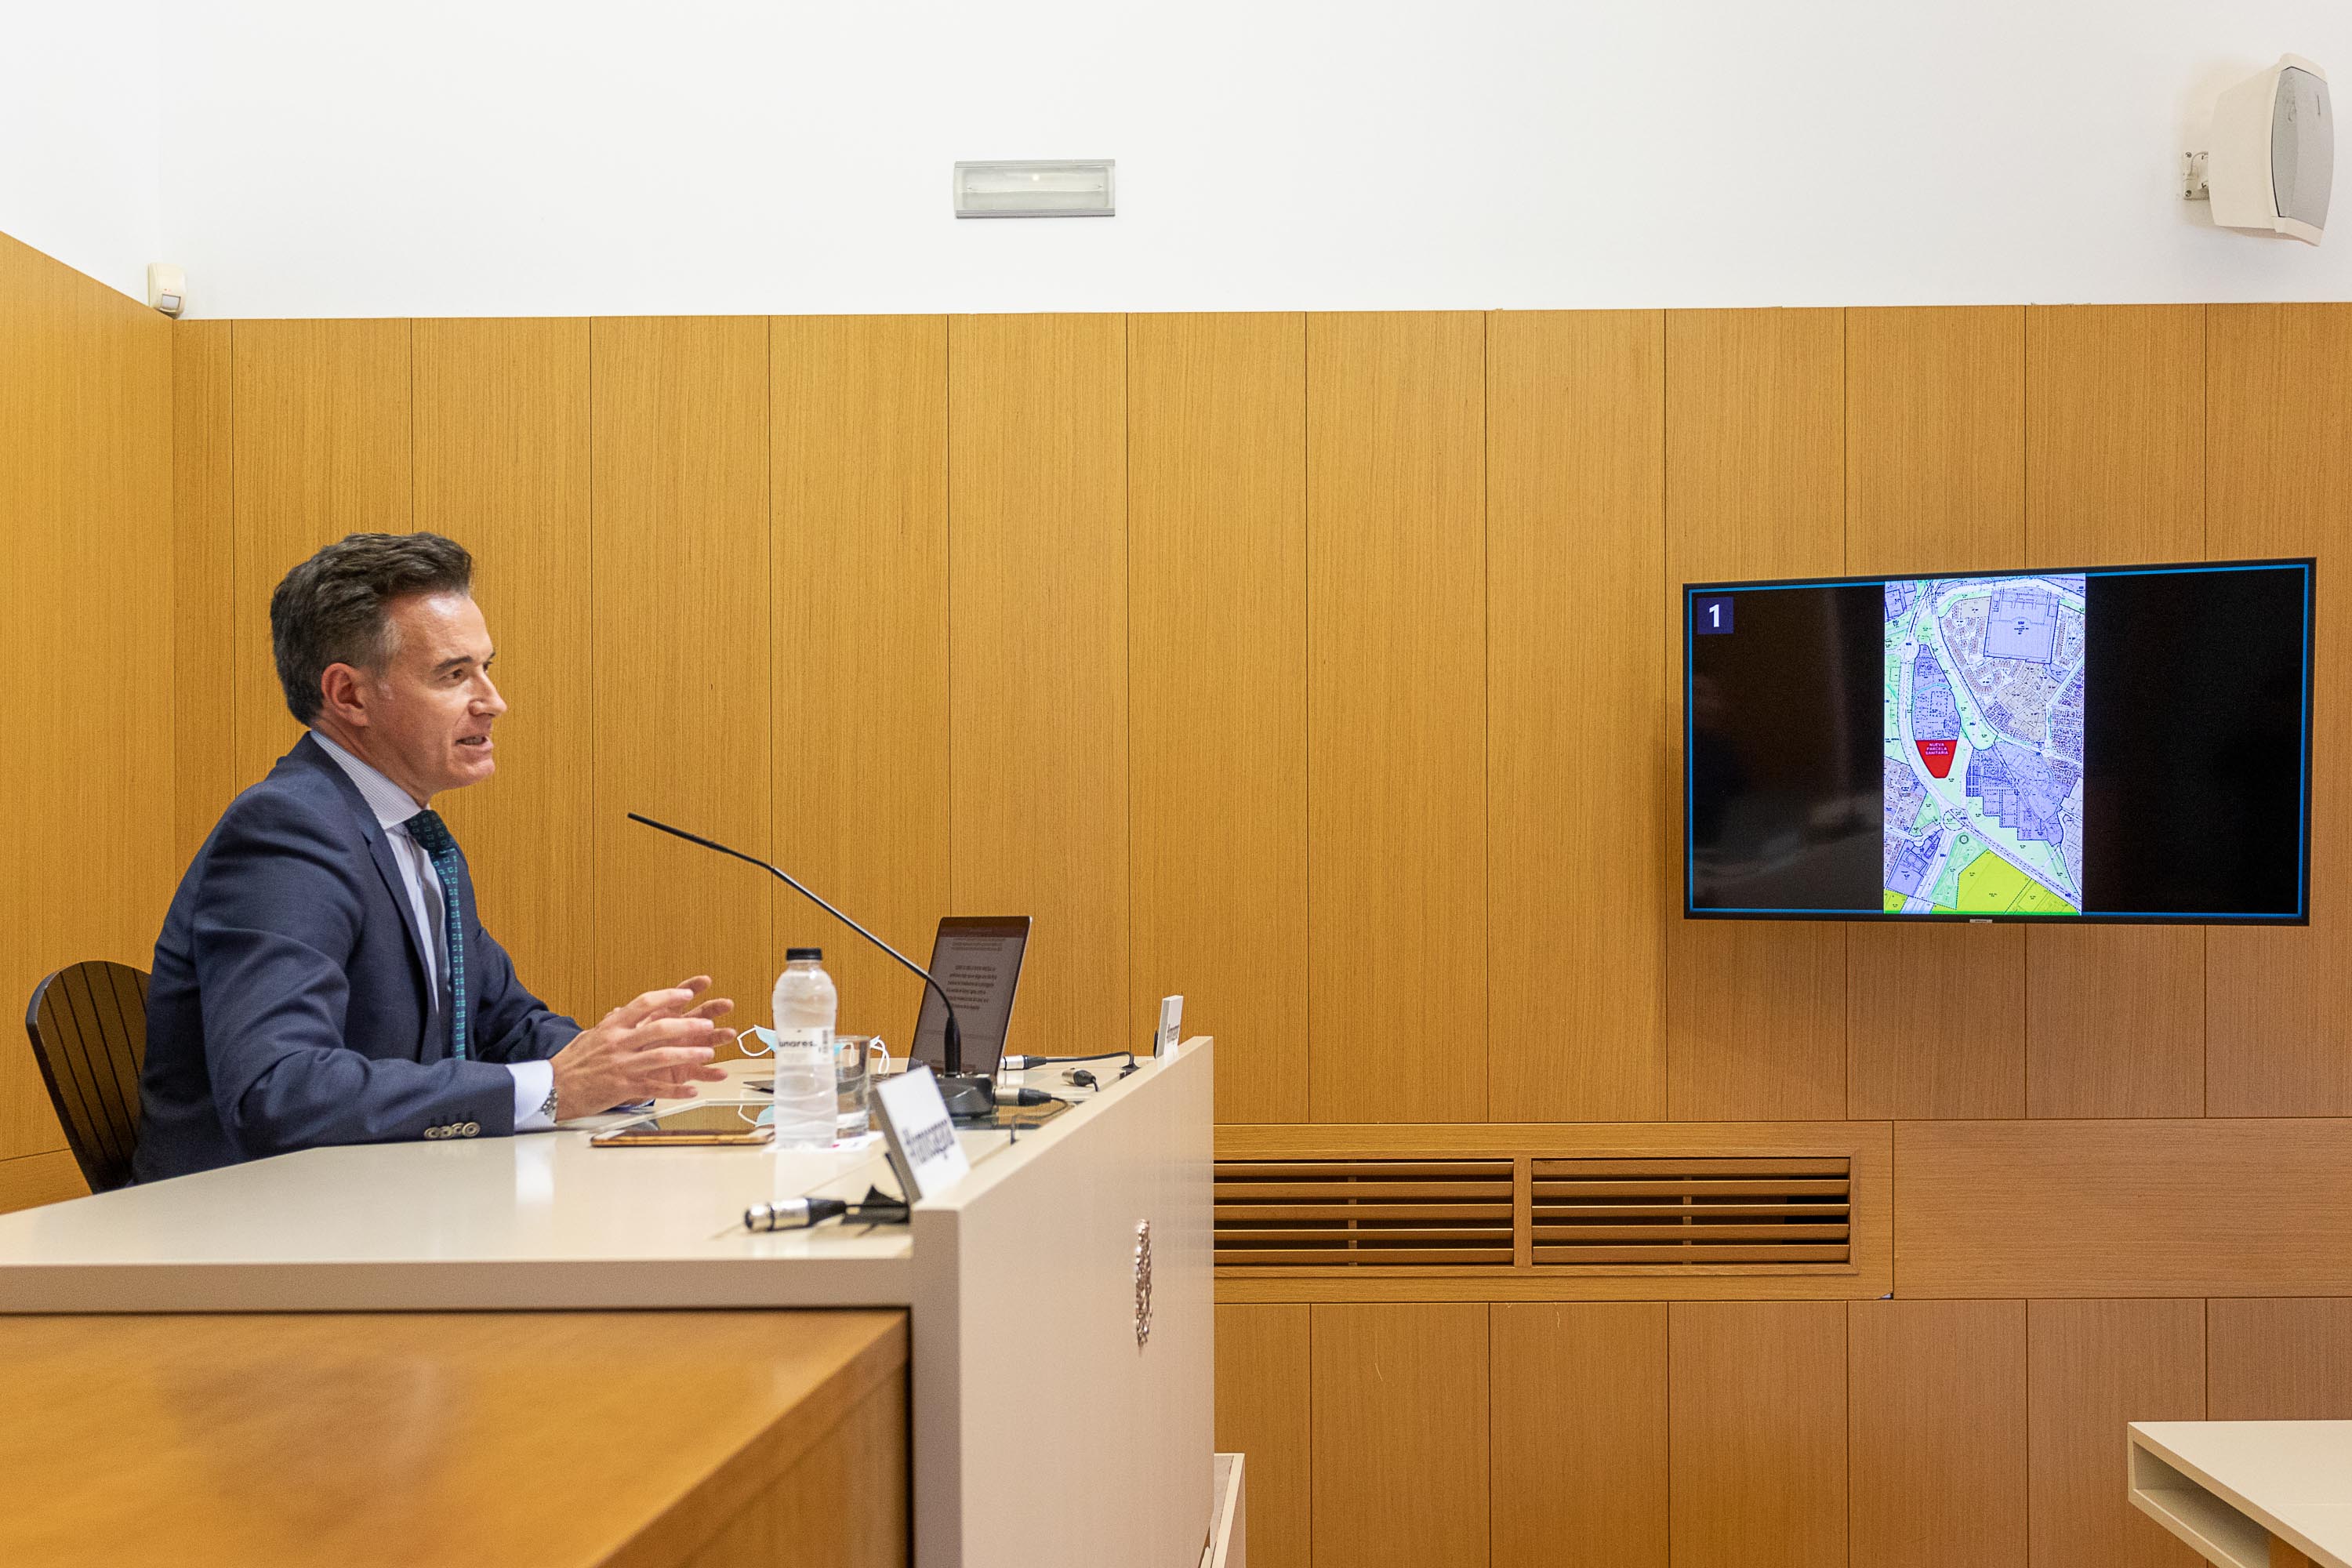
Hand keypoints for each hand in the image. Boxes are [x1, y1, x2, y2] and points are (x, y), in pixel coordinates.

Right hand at [550, 976, 735, 1117]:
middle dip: (687, 1026)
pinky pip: (655, 1088)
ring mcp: (622, 1066)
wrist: (551, 1089)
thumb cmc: (571, 1063)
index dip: (668, 997)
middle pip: (659, 1029)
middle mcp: (618, 1044)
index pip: (644, 1004)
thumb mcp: (591, 1035)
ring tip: (708, 1053)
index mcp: (612, 1027)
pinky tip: (692, 1089)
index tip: (686, 993)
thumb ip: (613, 1024)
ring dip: (688, 1054)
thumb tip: (624, 1013)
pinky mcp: (623, 1088)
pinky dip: (676, 1090)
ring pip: (662, 1057)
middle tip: (707, 1024)